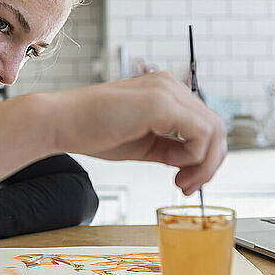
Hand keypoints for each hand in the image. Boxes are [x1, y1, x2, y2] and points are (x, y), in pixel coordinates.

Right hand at [48, 72, 226, 195]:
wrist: (59, 122)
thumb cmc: (91, 131)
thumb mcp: (142, 143)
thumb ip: (170, 148)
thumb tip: (195, 163)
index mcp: (164, 91)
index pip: (203, 123)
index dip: (204, 157)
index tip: (185, 181)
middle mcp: (169, 85)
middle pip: (215, 127)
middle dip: (209, 163)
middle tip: (188, 188)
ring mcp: (167, 91)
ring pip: (214, 131)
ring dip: (204, 164)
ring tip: (182, 183)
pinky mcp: (162, 103)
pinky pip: (201, 134)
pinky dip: (194, 158)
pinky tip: (174, 168)